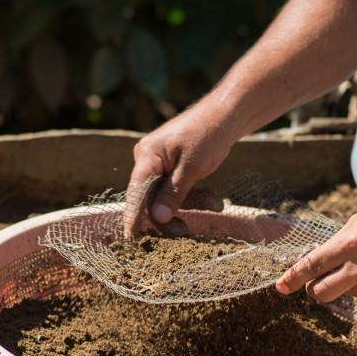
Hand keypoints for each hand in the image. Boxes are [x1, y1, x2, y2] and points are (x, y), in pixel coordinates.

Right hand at [125, 103, 240, 236]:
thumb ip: (173, 193)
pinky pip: (177, 190)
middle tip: (186, 230)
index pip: (136, 192)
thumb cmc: (209, 135)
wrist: (226, 116)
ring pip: (167, 196)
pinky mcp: (171, 168)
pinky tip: (214, 200)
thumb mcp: (193, 168)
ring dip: (192, 203)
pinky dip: (194, 195)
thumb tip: (156, 219)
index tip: (129, 239)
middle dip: (172, 213)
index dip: (133, 216)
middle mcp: (147, 160)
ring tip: (217, 204)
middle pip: (151, 198)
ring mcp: (159, 164)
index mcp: (147, 156)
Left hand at [276, 196, 356, 302]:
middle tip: (320, 280)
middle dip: (315, 288)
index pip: (312, 265)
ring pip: (347, 293)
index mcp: (351, 243)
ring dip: (349, 282)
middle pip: (321, 292)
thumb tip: (318, 266)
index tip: (279, 287)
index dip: (292, 278)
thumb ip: (338, 243)